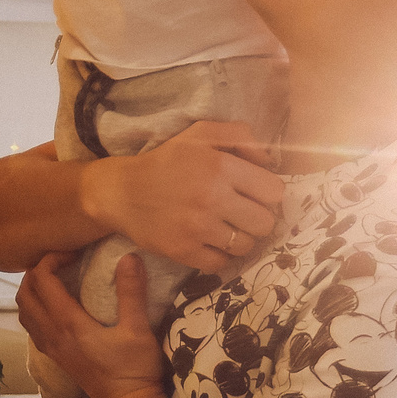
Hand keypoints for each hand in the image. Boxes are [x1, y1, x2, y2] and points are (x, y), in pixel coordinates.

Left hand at [18, 252, 167, 397]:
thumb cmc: (135, 368)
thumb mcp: (138, 329)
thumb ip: (132, 292)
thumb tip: (129, 257)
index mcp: (68, 323)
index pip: (42, 280)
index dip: (52, 258)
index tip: (75, 253)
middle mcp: (52, 334)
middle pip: (24, 293)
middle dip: (37, 271)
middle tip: (62, 261)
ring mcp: (51, 347)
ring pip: (24, 311)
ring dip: (32, 290)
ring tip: (56, 279)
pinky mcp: (55, 356)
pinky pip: (32, 326)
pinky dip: (35, 308)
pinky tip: (57, 306)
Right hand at [78, 120, 280, 273]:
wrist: (122, 192)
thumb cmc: (166, 161)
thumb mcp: (200, 134)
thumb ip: (240, 135)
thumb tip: (269, 160)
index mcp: (221, 166)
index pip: (274, 191)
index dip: (266, 193)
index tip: (253, 194)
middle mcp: (212, 198)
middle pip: (265, 222)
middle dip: (256, 218)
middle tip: (240, 214)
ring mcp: (198, 228)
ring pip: (246, 245)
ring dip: (239, 238)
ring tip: (224, 228)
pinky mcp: (184, 251)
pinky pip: (222, 263)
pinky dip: (219, 255)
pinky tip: (209, 242)